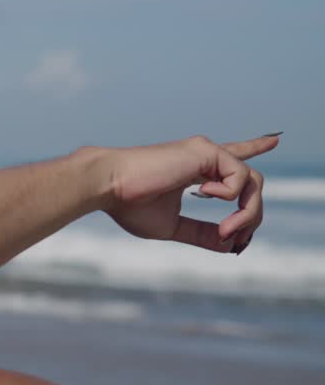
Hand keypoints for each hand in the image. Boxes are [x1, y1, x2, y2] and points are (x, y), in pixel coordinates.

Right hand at [99, 134, 278, 252]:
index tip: (274, 139)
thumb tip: (230, 245)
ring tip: (226, 229)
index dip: (253, 148)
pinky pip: (239, 177)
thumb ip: (201, 234)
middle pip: (250, 183)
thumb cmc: (128, 205)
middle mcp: (202, 157)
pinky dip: (229, 196)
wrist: (108, 187)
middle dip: (250, 215)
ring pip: (252, 182)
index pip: (230, 160)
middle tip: (233, 238)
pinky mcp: (205, 150)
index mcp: (193, 170)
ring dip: (246, 213)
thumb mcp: (171, 226)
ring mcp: (205, 151)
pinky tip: (201, 194)